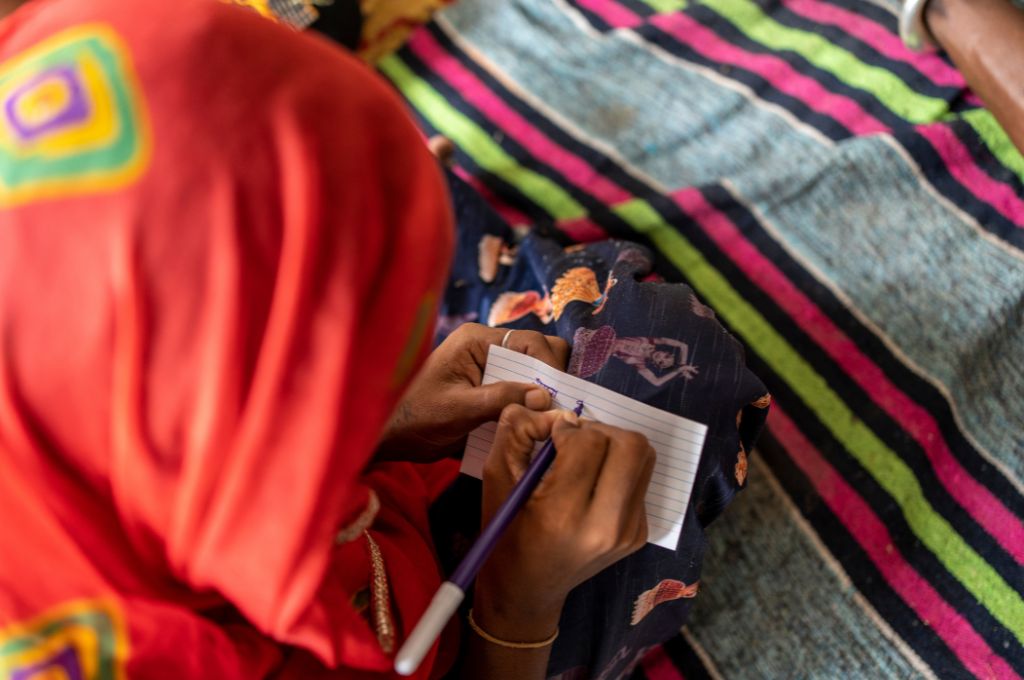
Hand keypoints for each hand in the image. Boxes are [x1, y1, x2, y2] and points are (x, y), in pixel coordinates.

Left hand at [376, 324, 569, 461]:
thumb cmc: (415, 416)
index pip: (531, 341)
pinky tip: (535, 424)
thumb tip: (543, 395)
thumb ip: (500, 398)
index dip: (550, 366)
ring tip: (552, 418)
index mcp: (477, 339)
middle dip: (552, 378)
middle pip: (539, 353)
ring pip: (534, 373)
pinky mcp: (491, 390)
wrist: (391, 435)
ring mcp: (490, 369)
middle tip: (559, 407)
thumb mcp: (458, 408)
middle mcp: (487, 348)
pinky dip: (531, 406)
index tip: (559, 395)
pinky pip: (522, 392)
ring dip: (544, 394)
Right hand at [473, 406, 654, 640]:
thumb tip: (556, 412)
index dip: (568, 429)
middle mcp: (606, 526)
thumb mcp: (495, 477)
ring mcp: (628, 532)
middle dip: (600, 431)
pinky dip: (618, 469)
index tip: (551, 439)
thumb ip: (517, 430)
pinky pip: (640, 479)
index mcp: (564, 514)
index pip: (589, 442)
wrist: (528, 589)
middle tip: (575, 441)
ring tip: (586, 457)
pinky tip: (593, 483)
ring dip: (614, 445)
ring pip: (643, 457)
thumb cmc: (506, 532)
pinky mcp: (640, 534)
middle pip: (631, 444)